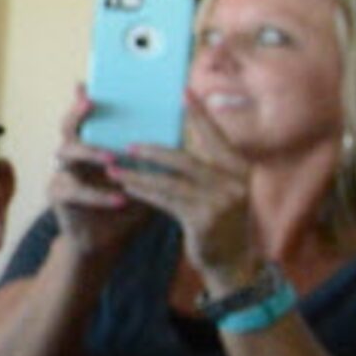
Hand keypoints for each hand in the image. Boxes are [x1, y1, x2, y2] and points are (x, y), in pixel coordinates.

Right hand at [48, 85, 151, 264]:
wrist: (109, 240)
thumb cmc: (131, 203)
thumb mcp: (148, 174)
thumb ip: (157, 150)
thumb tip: (184, 123)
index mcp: (94, 142)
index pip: (88, 114)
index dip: (85, 97)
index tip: (91, 82)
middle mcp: (73, 152)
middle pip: (68, 126)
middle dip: (77, 113)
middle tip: (90, 102)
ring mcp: (62, 172)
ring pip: (64, 152)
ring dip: (89, 152)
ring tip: (112, 158)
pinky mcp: (59, 196)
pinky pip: (72, 190)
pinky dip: (97, 194)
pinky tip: (119, 199)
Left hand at [109, 103, 259, 289]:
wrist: (234, 264)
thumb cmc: (222, 224)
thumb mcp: (222, 193)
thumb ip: (208, 170)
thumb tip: (177, 146)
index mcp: (240, 170)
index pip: (217, 137)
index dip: (200, 116)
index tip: (183, 92)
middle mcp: (234, 183)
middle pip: (186, 158)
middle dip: (154, 151)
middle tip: (128, 144)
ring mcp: (220, 202)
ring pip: (171, 180)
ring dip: (139, 173)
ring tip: (115, 167)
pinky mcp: (203, 220)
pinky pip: (166, 201)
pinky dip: (144, 192)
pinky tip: (126, 187)